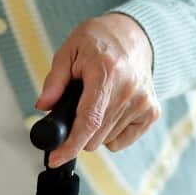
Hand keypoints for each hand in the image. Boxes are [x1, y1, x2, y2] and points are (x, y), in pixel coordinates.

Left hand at [36, 13, 159, 167]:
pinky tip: (111, 110)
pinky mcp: (152, 111)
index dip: (70, 144)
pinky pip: (122, 140)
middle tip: (75, 109)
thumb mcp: (69, 51)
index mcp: (106, 73)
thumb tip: (43, 106)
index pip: (88, 120)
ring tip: (97, 102)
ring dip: (95, 130)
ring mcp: (143, 102)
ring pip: (107, 140)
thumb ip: (55, 80)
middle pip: (96, 136)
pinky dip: (111, 132)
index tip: (55, 159)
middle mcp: (128, 90)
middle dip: (78, 131)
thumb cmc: (98, 42)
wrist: (133, 35)